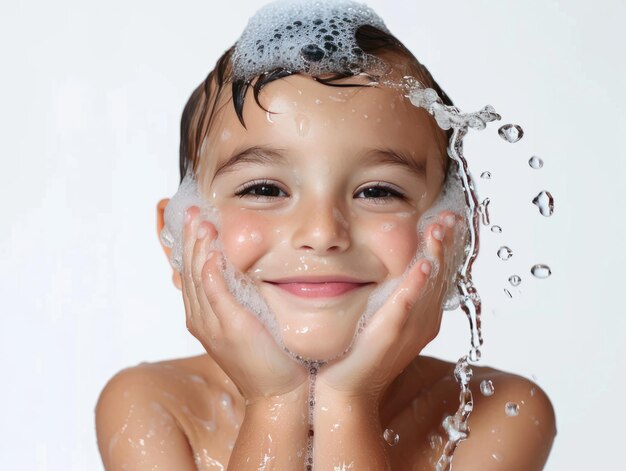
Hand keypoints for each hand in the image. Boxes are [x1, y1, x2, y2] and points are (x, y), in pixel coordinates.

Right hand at [181, 206, 307, 401]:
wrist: (275, 390)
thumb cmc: (264, 357)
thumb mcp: (245, 322)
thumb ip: (236, 299)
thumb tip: (239, 273)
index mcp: (202, 316)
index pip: (191, 273)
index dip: (190, 245)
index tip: (193, 220)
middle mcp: (201, 319)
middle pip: (189, 271)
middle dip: (190, 239)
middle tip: (192, 212)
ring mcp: (213, 324)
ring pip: (199, 278)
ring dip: (199, 248)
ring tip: (201, 223)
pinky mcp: (231, 327)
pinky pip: (215, 293)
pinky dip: (210, 271)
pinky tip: (211, 253)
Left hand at [315, 211, 457, 402]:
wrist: (348, 389)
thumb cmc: (363, 351)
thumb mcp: (386, 316)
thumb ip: (396, 293)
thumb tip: (396, 266)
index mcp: (423, 314)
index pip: (440, 272)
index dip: (447, 245)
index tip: (449, 217)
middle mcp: (423, 321)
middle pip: (440, 275)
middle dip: (446, 243)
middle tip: (450, 215)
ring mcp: (409, 329)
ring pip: (427, 286)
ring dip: (435, 256)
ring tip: (439, 230)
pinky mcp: (390, 336)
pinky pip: (404, 308)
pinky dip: (414, 287)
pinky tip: (421, 267)